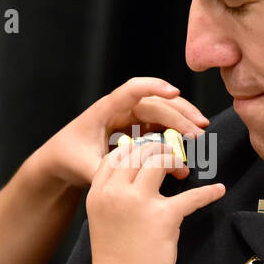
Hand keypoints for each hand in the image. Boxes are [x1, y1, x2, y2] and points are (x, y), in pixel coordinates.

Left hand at [34, 77, 209, 188]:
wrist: (62, 161)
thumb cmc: (70, 158)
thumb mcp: (85, 167)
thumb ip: (108, 171)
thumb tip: (133, 176)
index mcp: (105, 110)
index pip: (131, 90)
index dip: (153, 87)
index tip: (173, 91)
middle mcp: (120, 109)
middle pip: (155, 103)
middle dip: (179, 114)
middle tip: (199, 130)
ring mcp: (130, 118)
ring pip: (162, 111)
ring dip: (182, 119)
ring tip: (201, 131)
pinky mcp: (137, 129)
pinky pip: (161, 124)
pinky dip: (176, 131)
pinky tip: (189, 142)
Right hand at [86, 141, 225, 263]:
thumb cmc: (113, 256)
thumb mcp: (101, 216)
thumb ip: (113, 194)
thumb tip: (138, 174)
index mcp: (98, 191)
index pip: (118, 154)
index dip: (138, 149)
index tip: (150, 155)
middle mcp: (115, 192)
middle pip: (141, 151)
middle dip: (159, 150)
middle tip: (170, 161)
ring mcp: (139, 202)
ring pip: (160, 160)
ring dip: (174, 161)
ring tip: (182, 171)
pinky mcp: (164, 217)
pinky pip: (192, 196)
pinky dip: (208, 192)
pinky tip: (218, 190)